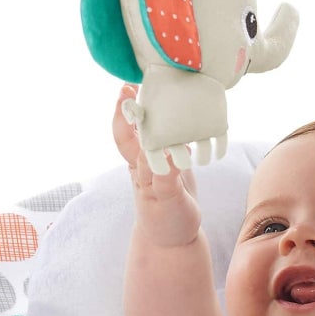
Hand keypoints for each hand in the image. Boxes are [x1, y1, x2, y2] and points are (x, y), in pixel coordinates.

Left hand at [113, 84, 202, 248]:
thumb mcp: (166, 203)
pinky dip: (181, 122)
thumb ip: (166, 180)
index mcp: (141, 168)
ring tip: (167, 86)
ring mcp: (162, 159)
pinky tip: (191, 109)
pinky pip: (176, 137)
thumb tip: (167, 154)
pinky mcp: (177, 162)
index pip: (126, 136)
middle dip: (138, 100)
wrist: (173, 238)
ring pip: (157, 128)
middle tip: (141, 76)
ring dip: (159, 108)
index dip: (123, 115)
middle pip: (139, 125)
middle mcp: (148, 159)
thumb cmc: (165, 222)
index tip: (124, 94)